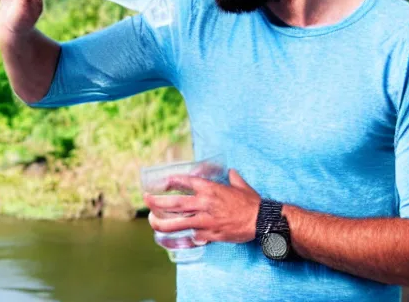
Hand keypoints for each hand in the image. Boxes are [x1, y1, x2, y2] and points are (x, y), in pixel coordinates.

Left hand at [143, 169, 260, 244]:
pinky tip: (177, 236)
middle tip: (147, 199)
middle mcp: (204, 203)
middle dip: (157, 201)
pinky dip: (185, 235)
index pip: (184, 181)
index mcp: (209, 188)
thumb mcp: (239, 184)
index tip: (160, 182)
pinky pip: (192, 235)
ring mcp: (205, 220)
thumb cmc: (250, 201)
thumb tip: (231, 172)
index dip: (170, 181)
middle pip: (174, 203)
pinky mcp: (210, 234)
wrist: (261, 220)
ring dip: (162, 222)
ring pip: (178, 222)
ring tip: (152, 221)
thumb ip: (232, 178)